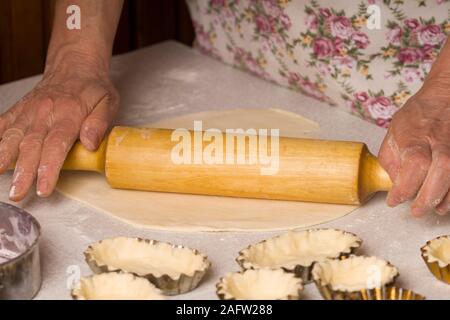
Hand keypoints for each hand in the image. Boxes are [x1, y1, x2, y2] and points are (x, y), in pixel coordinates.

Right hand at [0, 51, 118, 200]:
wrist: (74, 64)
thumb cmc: (93, 87)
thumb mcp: (108, 102)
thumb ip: (99, 123)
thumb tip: (91, 145)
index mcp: (69, 114)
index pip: (57, 146)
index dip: (49, 168)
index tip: (44, 188)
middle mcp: (45, 113)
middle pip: (32, 146)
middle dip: (24, 172)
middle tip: (18, 193)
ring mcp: (29, 111)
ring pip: (13, 136)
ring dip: (4, 157)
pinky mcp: (20, 109)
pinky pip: (3, 123)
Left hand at [378, 75, 449, 215]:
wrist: (445, 97)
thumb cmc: (417, 116)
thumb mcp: (393, 134)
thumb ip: (391, 161)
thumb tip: (396, 186)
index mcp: (416, 136)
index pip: (415, 164)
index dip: (405, 187)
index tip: (394, 200)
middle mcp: (441, 141)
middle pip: (442, 170)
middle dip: (428, 196)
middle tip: (416, 211)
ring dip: (447, 198)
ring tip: (435, 209)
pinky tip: (448, 200)